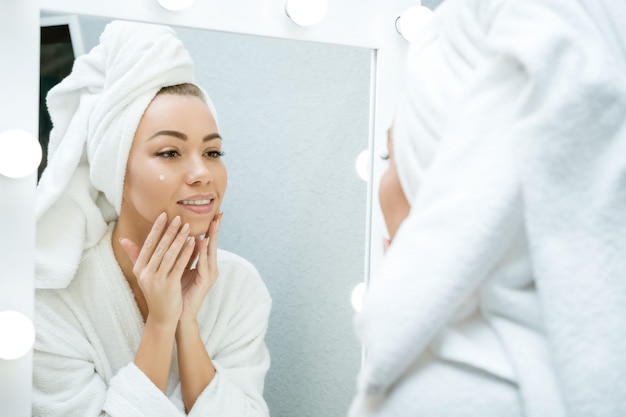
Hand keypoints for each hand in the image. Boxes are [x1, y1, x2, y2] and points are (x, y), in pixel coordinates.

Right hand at [119, 212, 194, 326]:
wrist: (162, 317)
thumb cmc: (155, 293)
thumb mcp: (143, 275)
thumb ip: (135, 256)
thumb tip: (123, 239)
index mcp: (139, 269)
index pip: (148, 244)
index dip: (156, 229)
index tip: (164, 215)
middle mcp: (145, 273)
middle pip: (159, 247)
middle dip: (170, 231)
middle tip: (179, 217)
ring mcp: (156, 280)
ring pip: (169, 255)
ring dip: (179, 239)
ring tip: (188, 226)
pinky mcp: (169, 286)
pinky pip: (179, 265)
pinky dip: (186, 252)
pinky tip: (193, 242)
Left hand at [178, 213, 222, 325]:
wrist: (178, 314)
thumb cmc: (176, 291)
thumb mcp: (176, 268)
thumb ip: (177, 254)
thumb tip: (173, 237)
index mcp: (203, 263)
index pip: (207, 242)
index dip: (210, 228)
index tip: (213, 213)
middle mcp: (209, 267)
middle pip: (213, 243)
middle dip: (216, 228)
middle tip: (219, 213)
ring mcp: (209, 274)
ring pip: (211, 251)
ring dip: (212, 237)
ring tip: (213, 222)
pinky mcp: (205, 281)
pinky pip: (204, 263)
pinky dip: (203, 252)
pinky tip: (202, 241)